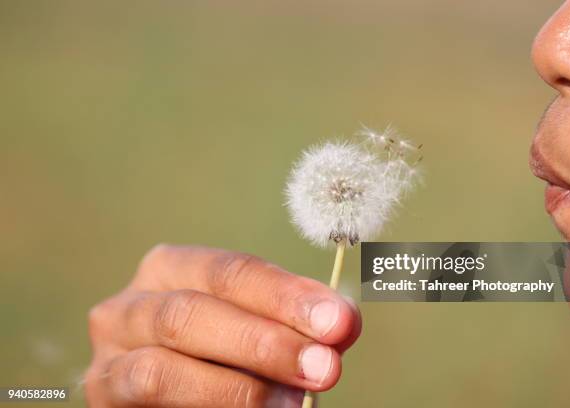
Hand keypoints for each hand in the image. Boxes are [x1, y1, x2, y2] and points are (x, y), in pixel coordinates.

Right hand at [85, 244, 361, 406]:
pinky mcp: (102, 395)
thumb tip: (342, 322)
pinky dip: (206, 406)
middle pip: (193, 312)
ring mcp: (110, 353)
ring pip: (162, 367)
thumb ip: (296, 325)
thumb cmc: (222, 354)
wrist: (180, 391)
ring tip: (293, 403)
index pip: (232, 272)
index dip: (285, 296)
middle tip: (324, 366)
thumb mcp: (261, 330)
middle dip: (265, 341)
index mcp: (172, 268)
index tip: (338, 321)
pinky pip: (146, 400)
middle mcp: (131, 303)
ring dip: (236, 388)